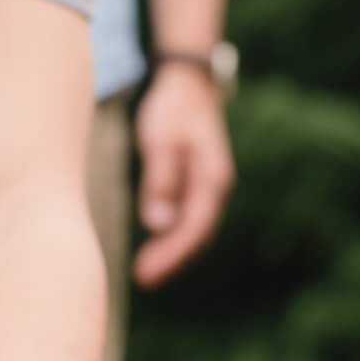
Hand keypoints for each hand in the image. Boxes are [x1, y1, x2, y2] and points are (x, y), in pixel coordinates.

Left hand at [133, 63, 235, 286]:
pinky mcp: (196, 182)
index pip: (195, 226)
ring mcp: (207, 184)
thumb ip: (161, 180)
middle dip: (172, 258)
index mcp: (212, 177)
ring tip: (146, 271)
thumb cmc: (173, 107)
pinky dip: (172, 234)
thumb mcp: (162, 140)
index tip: (147, 273)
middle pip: (196, 233)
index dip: (172, 253)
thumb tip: (158, 224)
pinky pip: (187, 215)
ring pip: (193, 226)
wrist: (188, 82)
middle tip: (143, 278)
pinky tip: (155, 245)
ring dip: (172, 250)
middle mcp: (215, 185)